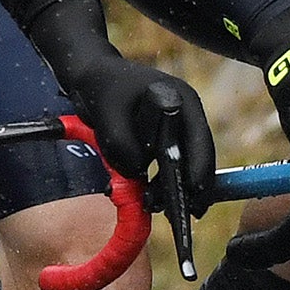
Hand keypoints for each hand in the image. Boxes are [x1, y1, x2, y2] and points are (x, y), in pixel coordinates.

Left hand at [28, 0, 214, 190]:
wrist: (90, 76)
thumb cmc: (102, 86)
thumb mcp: (108, 112)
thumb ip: (121, 143)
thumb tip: (136, 173)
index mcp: (182, 100)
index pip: (199, 140)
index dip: (200, 170)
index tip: (194, 194)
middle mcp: (184, 115)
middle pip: (197, 157)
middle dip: (191, 186)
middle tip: (186, 213)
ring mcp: (174, 129)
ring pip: (182, 165)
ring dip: (171, 187)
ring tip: (156, 205)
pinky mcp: (160, 141)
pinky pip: (165, 166)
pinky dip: (158, 182)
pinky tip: (149, 198)